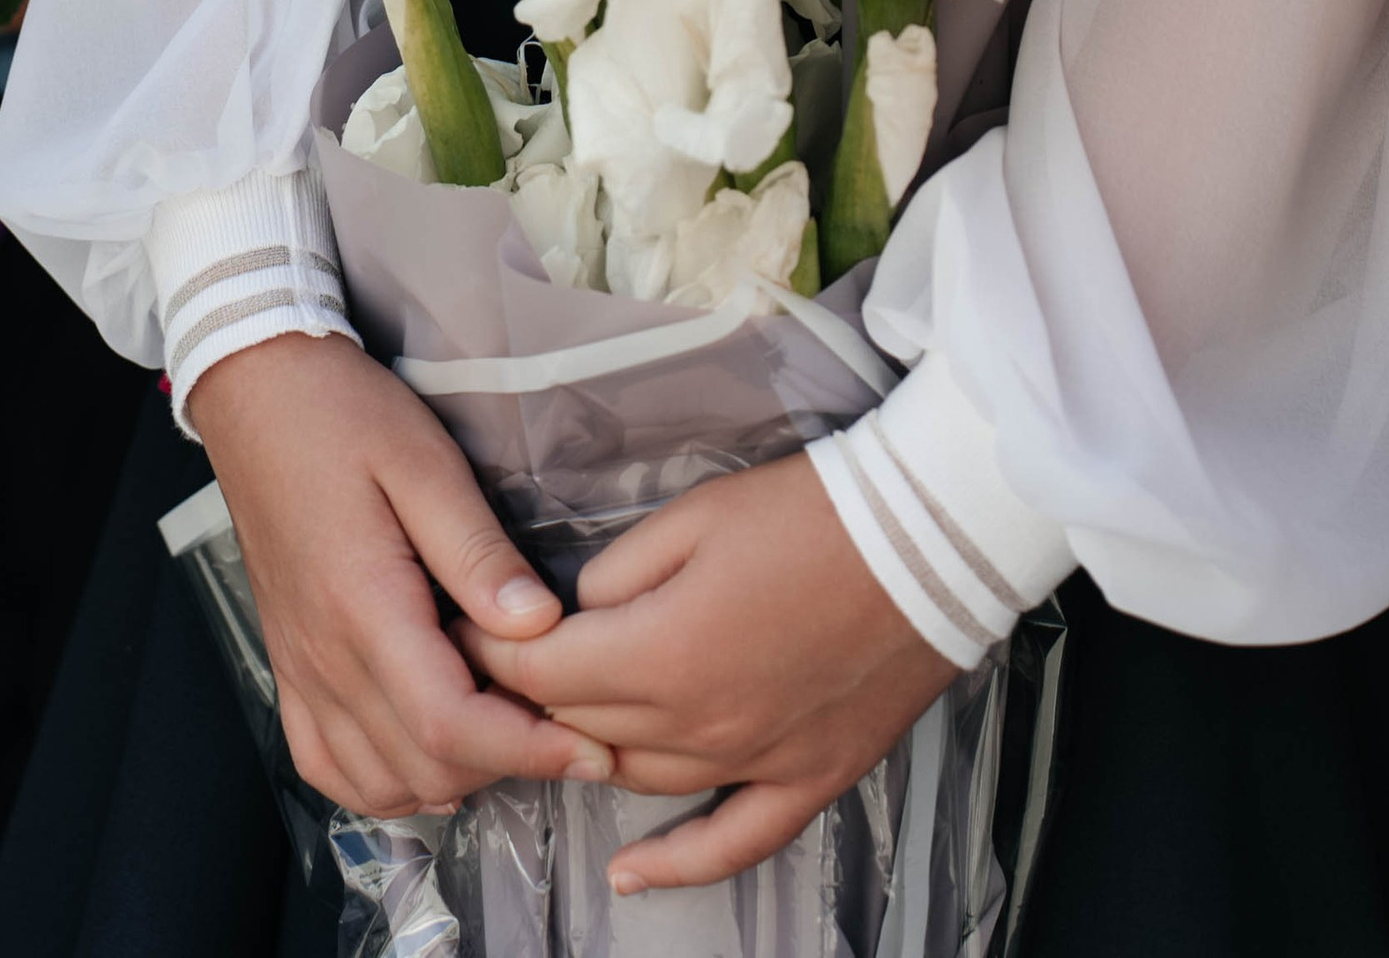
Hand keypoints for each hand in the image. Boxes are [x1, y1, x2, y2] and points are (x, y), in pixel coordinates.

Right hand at [191, 333, 612, 817]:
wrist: (256, 394)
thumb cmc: (341, 415)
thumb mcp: (424, 461)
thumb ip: (477, 551)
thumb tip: (538, 625)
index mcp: (363, 606)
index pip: (450, 724)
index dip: (528, 749)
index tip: (590, 746)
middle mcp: (326, 658)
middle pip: (424, 768)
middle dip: (506, 764)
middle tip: (563, 721)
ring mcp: (301, 671)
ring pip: (380, 783)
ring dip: (452, 777)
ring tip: (504, 726)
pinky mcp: (290, 668)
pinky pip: (329, 766)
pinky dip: (385, 781)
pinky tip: (427, 747)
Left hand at [467, 447, 954, 892]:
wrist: (926, 539)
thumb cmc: (812, 512)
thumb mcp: (695, 513)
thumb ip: (620, 572)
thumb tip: (582, 611)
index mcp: (662, 653)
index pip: (542, 672)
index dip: (492, 649)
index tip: (461, 630)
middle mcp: (699, 725)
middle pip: (582, 729)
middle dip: (531, 696)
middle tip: (502, 668)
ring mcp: (754, 762)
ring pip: (638, 780)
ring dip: (591, 753)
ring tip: (556, 725)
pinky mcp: (806, 780)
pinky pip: (729, 844)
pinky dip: (674, 866)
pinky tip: (630, 875)